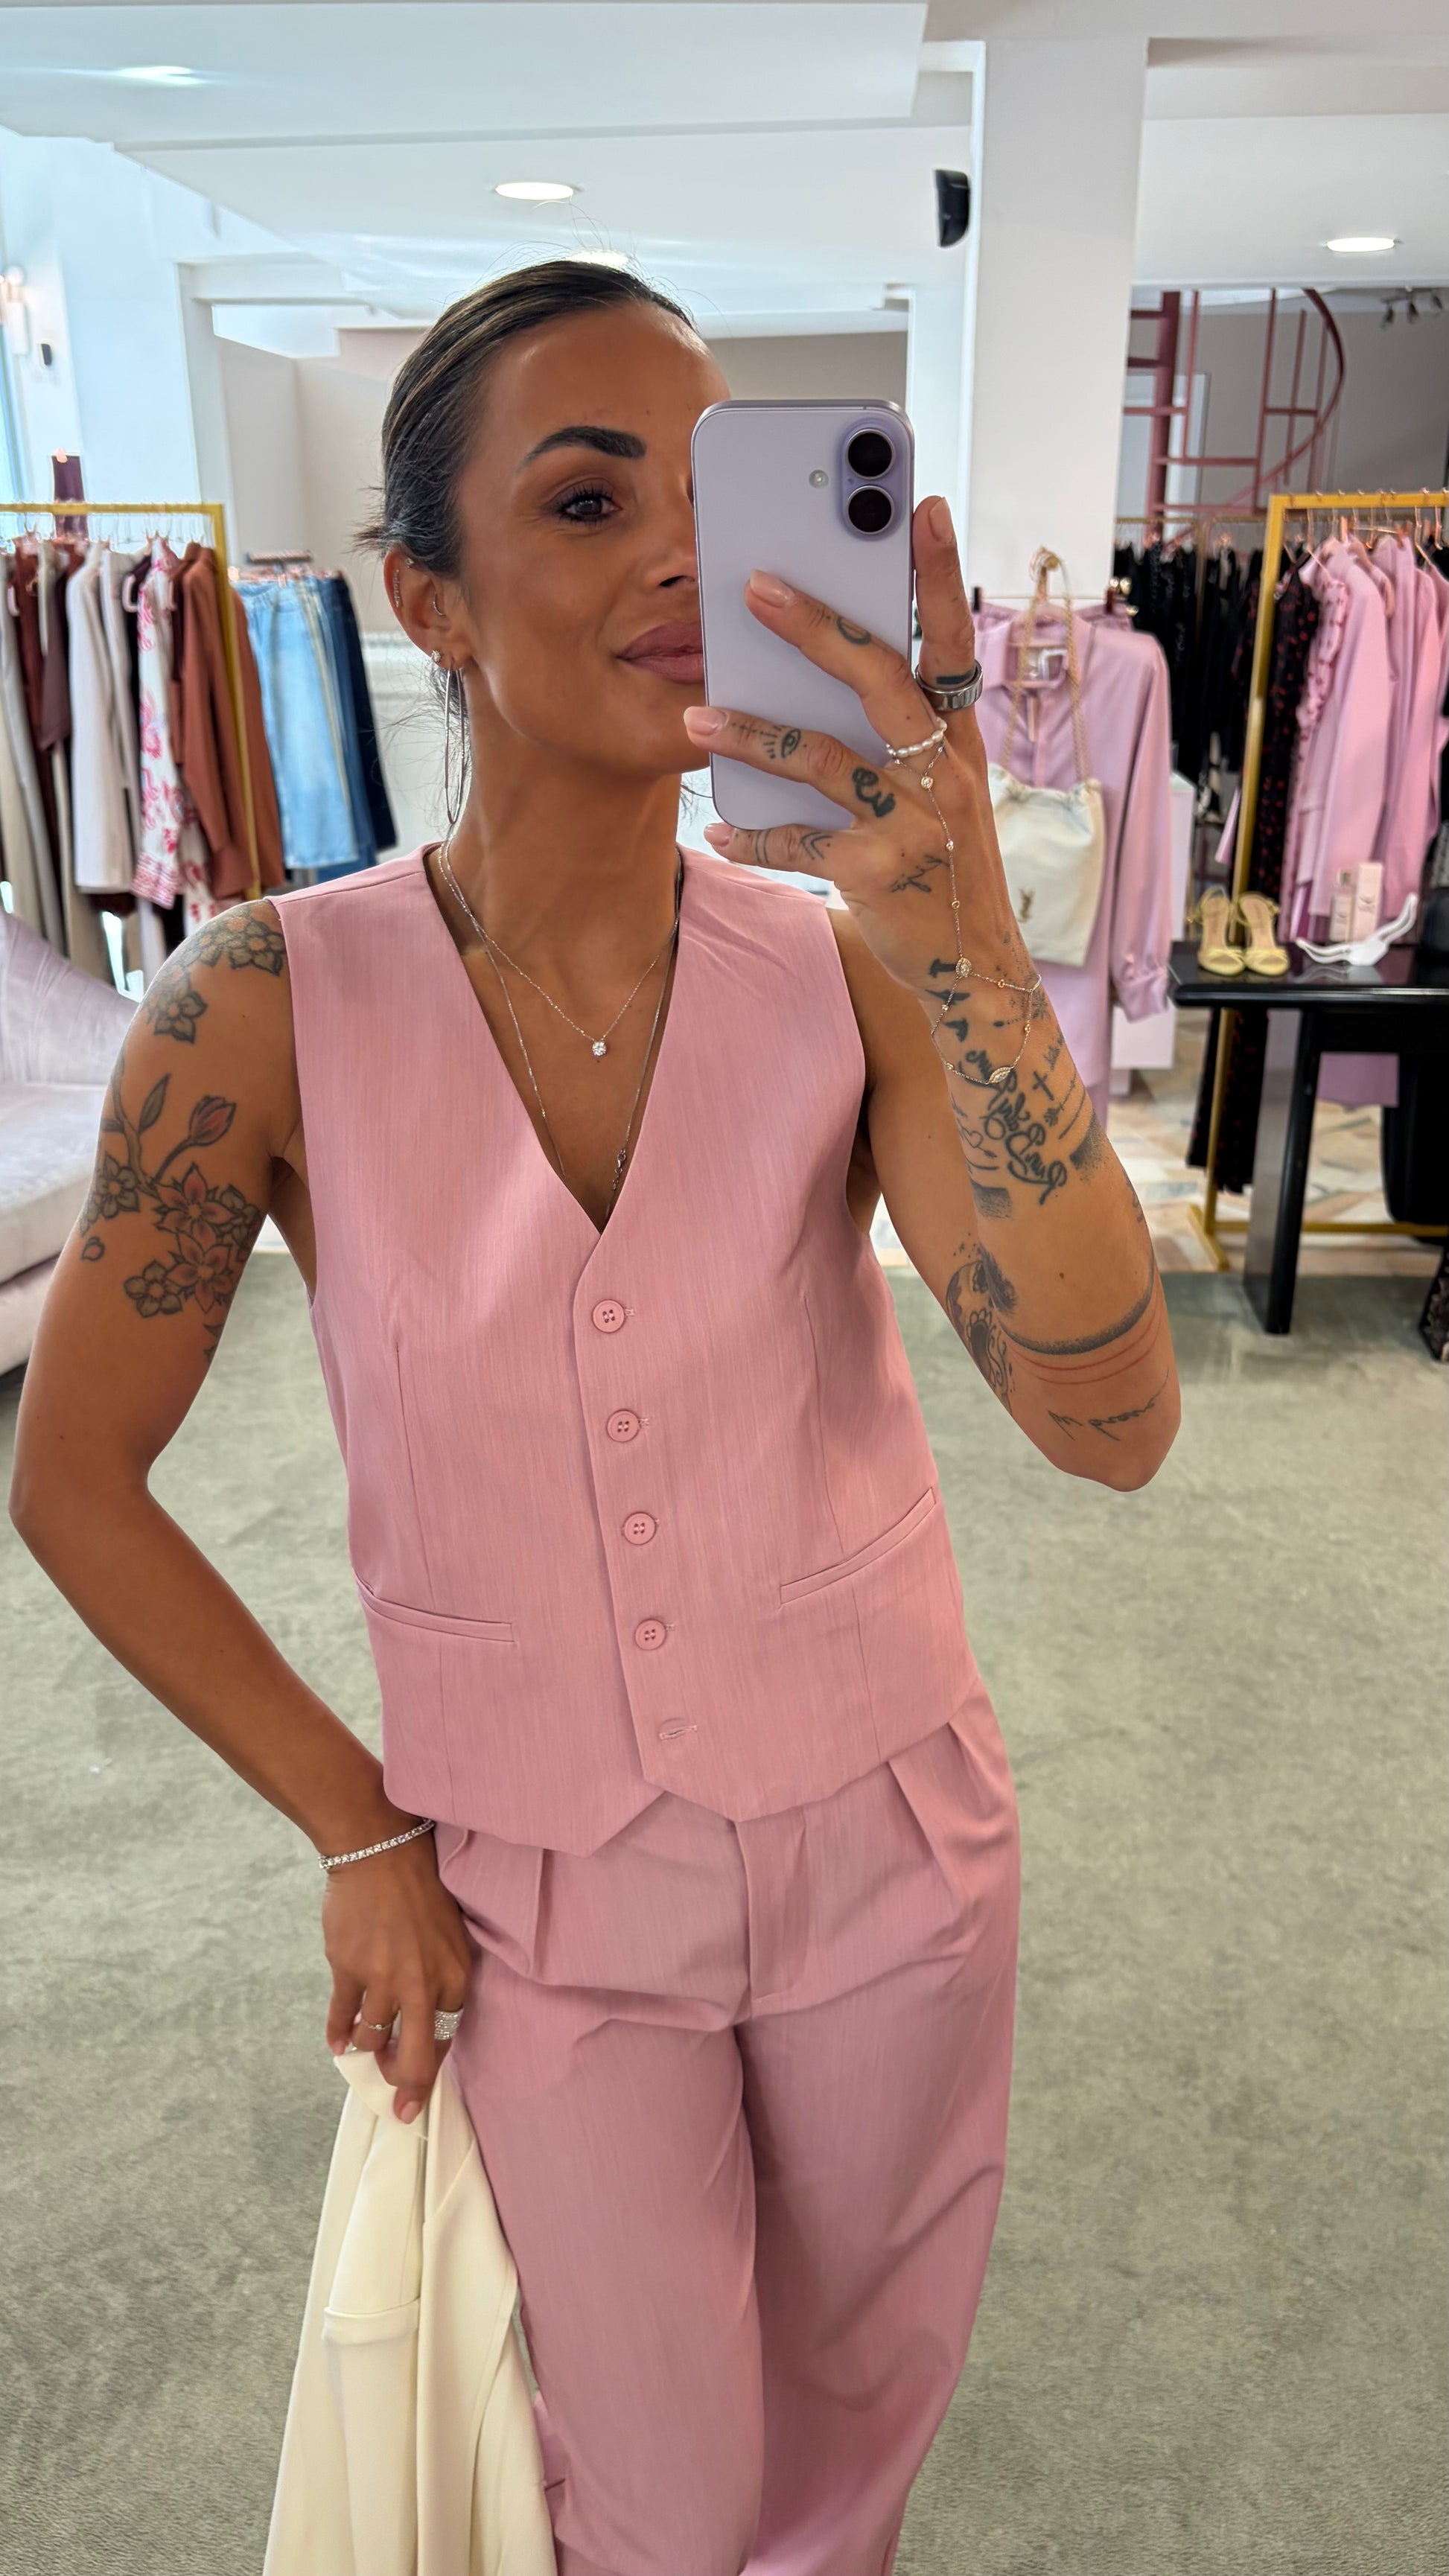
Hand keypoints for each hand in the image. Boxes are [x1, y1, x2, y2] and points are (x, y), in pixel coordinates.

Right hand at [322, 1831, 472, 2122]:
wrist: (380, 1850)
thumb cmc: (419, 1890)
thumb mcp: (449, 1935)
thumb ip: (441, 1980)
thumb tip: (425, 2025)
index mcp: (453, 1975)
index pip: (444, 2040)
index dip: (428, 2071)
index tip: (416, 2095)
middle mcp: (421, 1984)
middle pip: (412, 2057)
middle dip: (403, 2088)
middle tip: (396, 2106)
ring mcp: (382, 1978)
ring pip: (372, 2039)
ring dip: (367, 2049)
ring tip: (364, 2049)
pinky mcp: (348, 1969)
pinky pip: (342, 2017)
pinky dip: (338, 2035)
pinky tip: (337, 2044)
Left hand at [682, 495, 1018, 997]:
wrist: (974, 964)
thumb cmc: (943, 862)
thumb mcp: (942, 788)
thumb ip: (900, 733)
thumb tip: (823, 673)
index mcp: (958, 739)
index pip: (951, 642)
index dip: (941, 576)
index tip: (924, 508)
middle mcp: (944, 771)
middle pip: (880, 679)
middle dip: (817, 628)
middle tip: (755, 587)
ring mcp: (912, 821)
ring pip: (823, 758)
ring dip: (753, 734)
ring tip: (698, 715)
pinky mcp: (876, 870)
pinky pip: (800, 842)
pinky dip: (755, 836)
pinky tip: (718, 831)